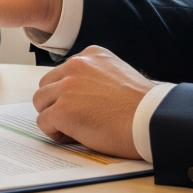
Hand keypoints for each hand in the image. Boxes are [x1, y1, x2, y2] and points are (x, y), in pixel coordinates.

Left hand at [32, 46, 152, 159]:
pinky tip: (73, 137)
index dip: (69, 92)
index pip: (64, 71)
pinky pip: (44, 122)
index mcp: (91, 55)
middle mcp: (76, 66)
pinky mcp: (62, 110)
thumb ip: (97, 77)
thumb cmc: (143, 106)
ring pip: (41, 102)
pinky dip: (54, 133)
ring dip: (53, 116)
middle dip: (56, 102)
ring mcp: (66, 87)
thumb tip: (81, 95)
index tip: (82, 105)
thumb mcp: (119, 75)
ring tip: (73, 129)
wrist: (151, 120)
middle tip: (74, 119)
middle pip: (47, 84)